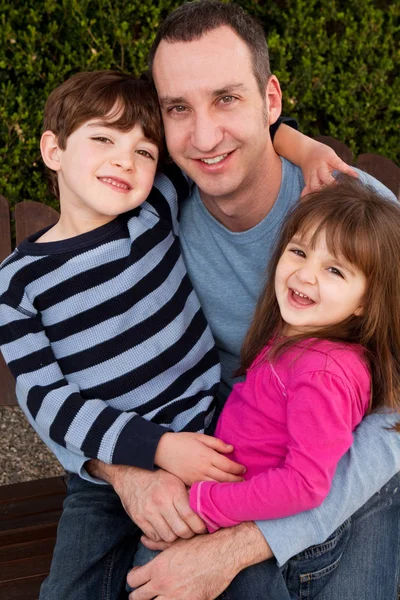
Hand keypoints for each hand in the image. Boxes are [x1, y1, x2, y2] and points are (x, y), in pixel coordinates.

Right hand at [88, 460, 205, 541]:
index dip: (200, 526)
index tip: (203, 527)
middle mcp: (161, 502)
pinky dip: (162, 536)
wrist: (130, 475)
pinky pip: (155, 537)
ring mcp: (148, 512)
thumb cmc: (158, 478)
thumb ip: (188, 494)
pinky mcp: (139, 519)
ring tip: (178, 530)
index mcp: (173, 491)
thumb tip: (206, 508)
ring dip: (175, 536)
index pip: (190, 516)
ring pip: (169, 537)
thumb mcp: (176, 479)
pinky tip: (165, 528)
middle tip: (191, 531)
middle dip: (189, 534)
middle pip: (181, 530)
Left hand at [127, 522, 272, 599]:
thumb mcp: (176, 542)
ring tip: (156, 597)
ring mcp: (177, 597)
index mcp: (158, 567)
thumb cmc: (201, 544)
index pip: (132, 580)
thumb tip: (143, 540)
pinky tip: (172, 598)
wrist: (223, 553)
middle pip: (137, 598)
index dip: (132, 579)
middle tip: (143, 593)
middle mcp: (164, 584)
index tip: (137, 577)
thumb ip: (157, 544)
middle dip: (137, 595)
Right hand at [154, 432, 245, 485]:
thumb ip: (217, 443)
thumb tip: (231, 449)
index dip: (238, 468)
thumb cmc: (182, 441)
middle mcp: (203, 468)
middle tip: (244, 482)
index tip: (244, 469)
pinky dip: (213, 492)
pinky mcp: (190, 483)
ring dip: (227, 489)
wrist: (162, 449)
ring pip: (216, 487)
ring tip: (235, 489)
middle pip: (225, 478)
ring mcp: (196, 477)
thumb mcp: (200, 437)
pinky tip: (219, 493)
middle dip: (236, 481)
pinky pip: (204, 490)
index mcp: (207, 455)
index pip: (228, 465)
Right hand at [299, 141, 357, 196]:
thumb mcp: (333, 156)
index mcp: (328, 158)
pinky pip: (305, 191)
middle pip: (324, 177)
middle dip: (331, 186)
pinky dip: (307, 198)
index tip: (346, 184)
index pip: (337, 165)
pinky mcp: (306, 181)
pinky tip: (310, 204)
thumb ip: (344, 167)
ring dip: (320, 194)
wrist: (305, 151)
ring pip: (313, 186)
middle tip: (339, 194)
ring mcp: (311, 175)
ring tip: (327, 201)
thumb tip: (356, 176)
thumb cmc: (323, 154)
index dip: (345, 172)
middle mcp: (318, 167)